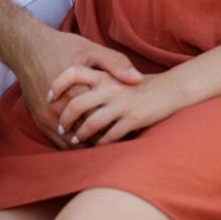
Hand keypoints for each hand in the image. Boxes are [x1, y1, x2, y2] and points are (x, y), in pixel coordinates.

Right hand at [8, 22, 142, 149]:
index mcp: (77, 90)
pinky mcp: (39, 119)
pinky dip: (71, 146)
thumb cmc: (62, 47)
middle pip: (87, 134)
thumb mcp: (91, 49)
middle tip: (120, 139)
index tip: (129, 127)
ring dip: (87, 145)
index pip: (100, 119)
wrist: (28, 48)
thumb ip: (115, 64)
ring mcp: (47, 116)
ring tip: (104, 144)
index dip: (116, 127)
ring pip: (71, 142)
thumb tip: (137, 79)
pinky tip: (84, 143)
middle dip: (103, 139)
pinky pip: (57, 141)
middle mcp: (60, 107)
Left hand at [50, 67, 183, 146]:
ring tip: (75, 140)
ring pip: (90, 123)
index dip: (57, 85)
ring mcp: (122, 103)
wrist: (170, 89)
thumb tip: (73, 93)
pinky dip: (100, 144)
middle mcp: (111, 87)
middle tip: (62, 128)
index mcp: (105, 75)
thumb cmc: (140, 85)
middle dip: (65, 120)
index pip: (73, 73)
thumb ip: (97, 82)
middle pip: (77, 104)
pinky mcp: (133, 118)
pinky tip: (97, 146)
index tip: (49, 99)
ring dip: (79, 135)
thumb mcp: (118, 75)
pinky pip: (109, 135)